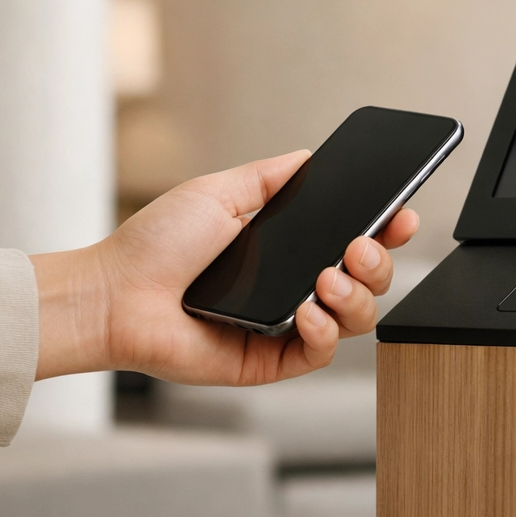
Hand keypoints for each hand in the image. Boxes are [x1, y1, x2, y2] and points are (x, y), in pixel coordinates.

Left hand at [30, 150, 418, 383]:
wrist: (115, 293)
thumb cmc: (155, 245)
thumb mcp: (220, 193)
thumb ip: (271, 177)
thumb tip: (310, 157)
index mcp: (288, 248)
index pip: (354, 240)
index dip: (385, 230)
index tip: (400, 215)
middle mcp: (295, 286)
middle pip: (367, 281)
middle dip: (379, 263)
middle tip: (360, 246)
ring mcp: (286, 324)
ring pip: (355, 319)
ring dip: (356, 297)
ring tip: (327, 278)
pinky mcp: (270, 360)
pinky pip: (320, 352)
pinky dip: (324, 332)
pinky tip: (306, 311)